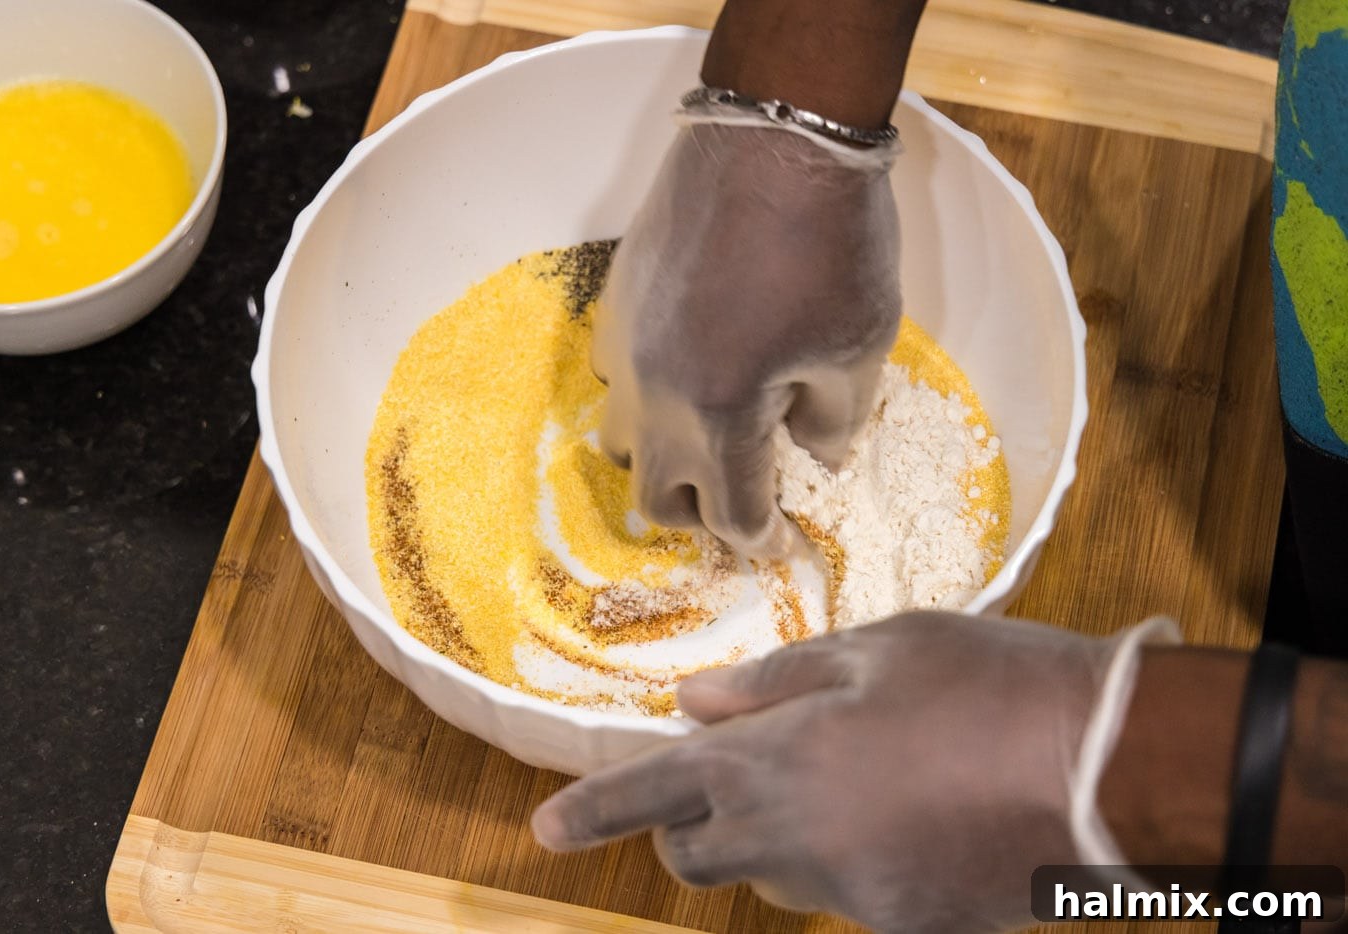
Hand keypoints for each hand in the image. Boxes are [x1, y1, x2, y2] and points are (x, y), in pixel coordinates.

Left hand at [532, 612, 1176, 932]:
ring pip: (779, 879)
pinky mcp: (905, 930)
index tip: (546, 829)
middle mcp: (797, 839)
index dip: (594, 811)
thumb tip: (695, 701)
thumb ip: (774, 681)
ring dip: (784, 839)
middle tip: (734, 784)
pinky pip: (852, 902)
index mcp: (777, 758)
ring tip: (864, 780)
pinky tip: (920, 818)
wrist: (1111, 765)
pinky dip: (860, 864)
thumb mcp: (877, 649)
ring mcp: (851, 897)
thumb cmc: (987, 680)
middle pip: (702, 854)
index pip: (658, 791)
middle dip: (697, 825)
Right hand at [592, 119, 901, 558]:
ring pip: (621, 441)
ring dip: (664, 456)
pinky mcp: (616, 304)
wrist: (773, 138)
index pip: (735, 516)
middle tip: (743, 499)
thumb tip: (816, 460)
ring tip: (706, 435)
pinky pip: (614, 375)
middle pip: (657, 499)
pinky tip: (689, 363)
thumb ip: (836, 422)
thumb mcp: (859, 346)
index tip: (785, 545)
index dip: (765, 542)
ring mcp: (626, 349)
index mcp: (720, 418)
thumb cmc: (830, 245)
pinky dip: (648, 392)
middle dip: (702, 514)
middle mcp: (657, 396)